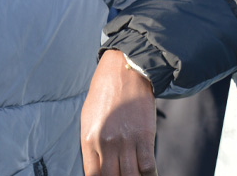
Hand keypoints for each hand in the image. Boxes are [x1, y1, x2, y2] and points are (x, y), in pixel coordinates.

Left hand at [80, 49, 156, 175]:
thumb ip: (91, 143)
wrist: (124, 70)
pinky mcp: (144, 137)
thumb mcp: (89, 117)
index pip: (92, 175)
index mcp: (88, 139)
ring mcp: (125, 141)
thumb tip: (96, 166)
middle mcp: (105, 143)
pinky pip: (148, 167)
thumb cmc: (105, 94)